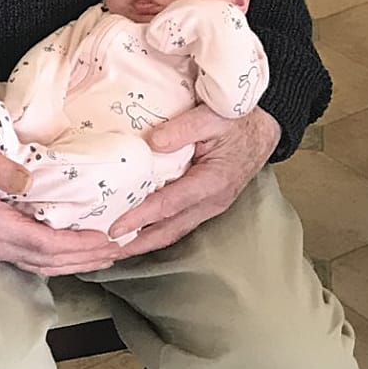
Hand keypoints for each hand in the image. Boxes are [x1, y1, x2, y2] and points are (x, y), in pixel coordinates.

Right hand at [0, 137, 119, 275]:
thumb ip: (0, 167)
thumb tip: (31, 180)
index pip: (45, 244)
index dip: (79, 245)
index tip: (107, 240)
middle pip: (47, 262)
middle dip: (84, 259)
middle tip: (117, 252)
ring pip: (39, 265)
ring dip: (72, 263)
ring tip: (100, 256)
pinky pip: (28, 258)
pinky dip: (54, 258)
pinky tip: (67, 252)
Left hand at [108, 105, 280, 256]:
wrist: (264, 129)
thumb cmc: (239, 121)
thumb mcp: (214, 116)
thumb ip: (184, 128)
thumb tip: (152, 143)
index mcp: (213, 182)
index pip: (169, 205)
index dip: (140, 217)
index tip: (114, 229)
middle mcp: (211, 202)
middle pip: (168, 230)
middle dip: (135, 244)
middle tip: (103, 252)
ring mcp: (209, 207)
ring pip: (171, 231)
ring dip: (142, 243)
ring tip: (112, 250)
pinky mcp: (204, 205)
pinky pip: (175, 223)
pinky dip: (153, 232)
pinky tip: (133, 233)